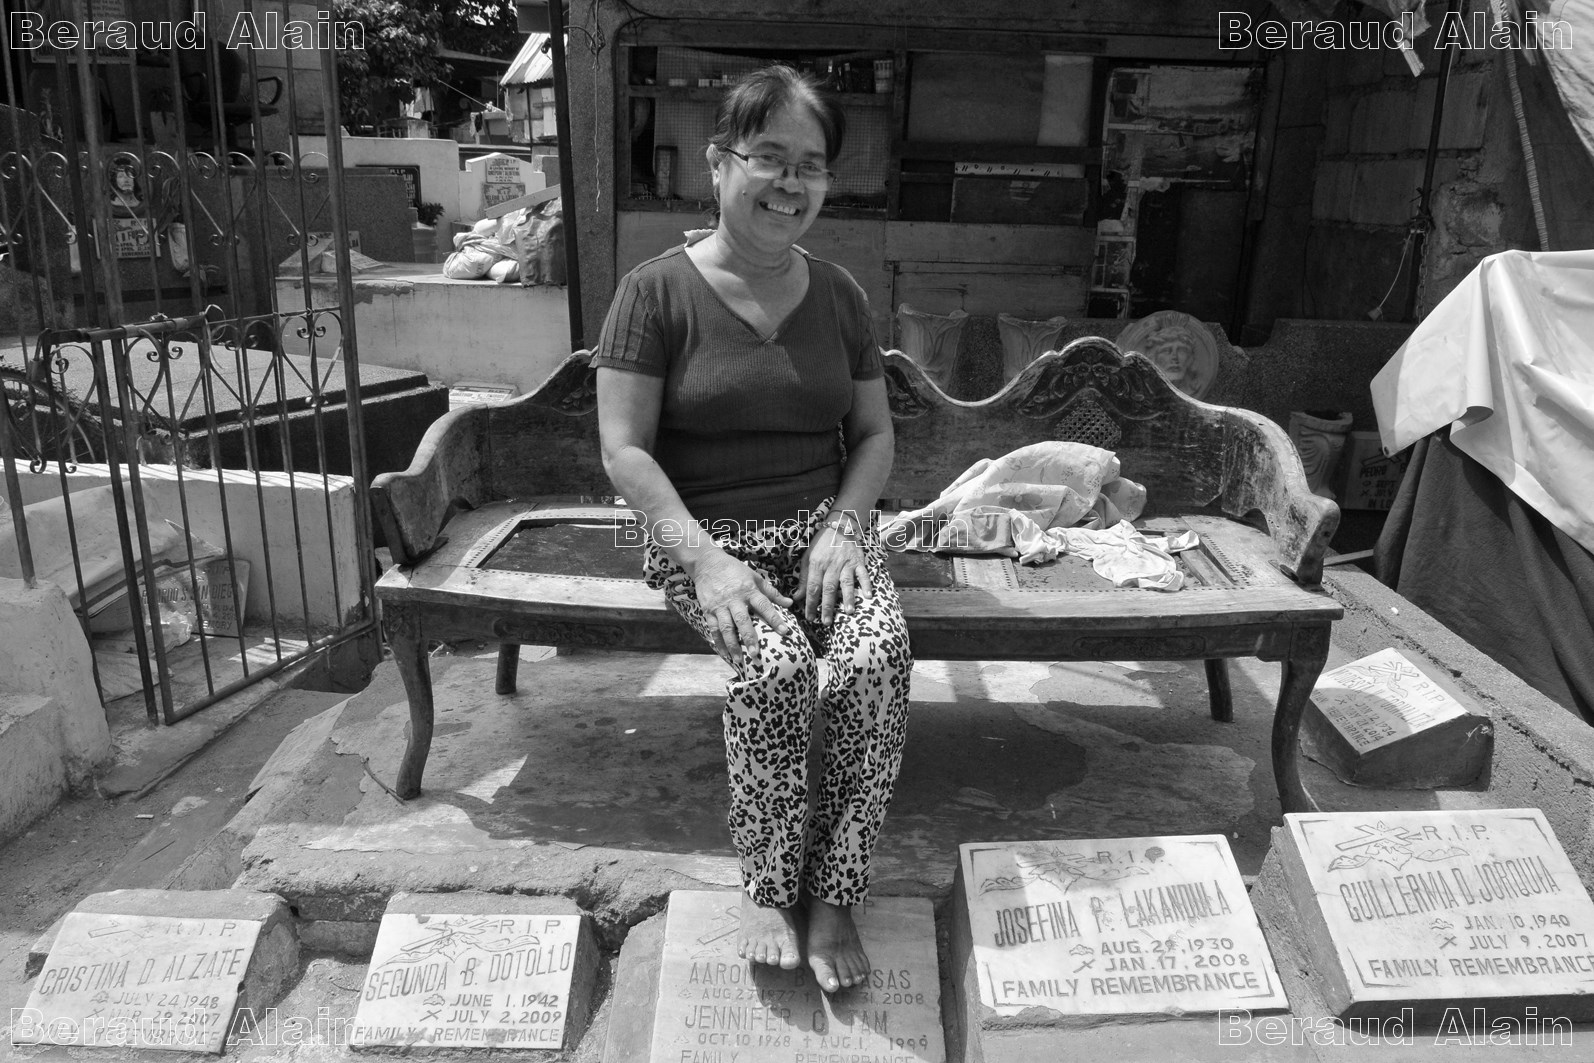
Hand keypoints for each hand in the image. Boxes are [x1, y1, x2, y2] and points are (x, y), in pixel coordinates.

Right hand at [688, 549, 792, 664]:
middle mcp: (734, 599)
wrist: (707, 563)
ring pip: (726, 628)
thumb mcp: (755, 577)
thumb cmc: (735, 570)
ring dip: (733, 645)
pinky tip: (725, 654)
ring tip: (739, 660)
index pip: (764, 605)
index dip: (775, 619)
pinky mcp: (708, 610)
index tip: (784, 632)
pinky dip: (719, 642)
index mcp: (749, 590)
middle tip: (756, 654)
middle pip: (742, 620)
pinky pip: (713, 629)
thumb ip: (772, 592)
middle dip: (749, 638)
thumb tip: (790, 603)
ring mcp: (720, 606)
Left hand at [794, 527, 873, 625]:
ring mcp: (846, 563)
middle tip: (826, 622)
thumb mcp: (808, 557)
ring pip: (846, 582)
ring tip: (848, 612)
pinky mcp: (858, 561)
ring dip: (847, 598)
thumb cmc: (821, 544)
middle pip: (829, 588)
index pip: (812, 587)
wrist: (839, 525)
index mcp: (816, 564)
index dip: (810, 603)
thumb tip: (797, 596)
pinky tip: (868, 596)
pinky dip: (866, 584)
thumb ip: (803, 578)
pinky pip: (863, 574)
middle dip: (827, 606)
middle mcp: (831, 565)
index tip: (810, 617)